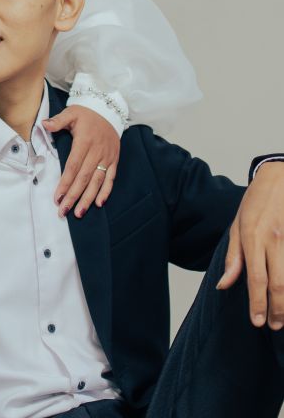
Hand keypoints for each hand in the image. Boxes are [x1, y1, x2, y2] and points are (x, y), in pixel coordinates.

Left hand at [42, 105, 119, 217]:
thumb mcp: (72, 112)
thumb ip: (58, 120)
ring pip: (97, 181)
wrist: (109, 112)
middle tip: (63, 211)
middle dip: (73, 196)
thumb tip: (44, 124)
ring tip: (78, 212)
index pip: (73, 166)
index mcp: (85, 141)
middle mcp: (97, 152)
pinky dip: (105, 192)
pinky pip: (110, 178)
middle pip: (84, 178)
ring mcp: (107, 158)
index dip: (65, 182)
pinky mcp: (114, 161)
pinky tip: (98, 203)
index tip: (57, 197)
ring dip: (88, 198)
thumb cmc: (86, 114)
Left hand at [217, 161, 283, 328]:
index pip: (255, 278)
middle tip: (274, 325)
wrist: (281, 177)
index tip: (257, 322)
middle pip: (278, 284)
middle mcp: (274, 240)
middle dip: (277, 310)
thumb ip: (233, 257)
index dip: (257, 304)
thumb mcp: (237, 224)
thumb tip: (224, 285)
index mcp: (252, 236)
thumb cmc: (257, 201)